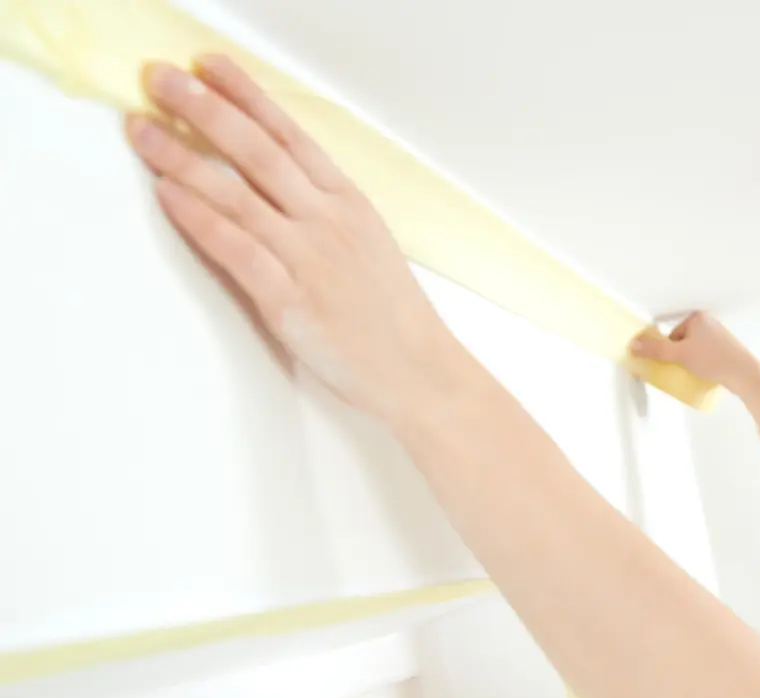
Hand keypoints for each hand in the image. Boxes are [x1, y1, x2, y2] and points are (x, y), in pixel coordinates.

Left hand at [126, 56, 462, 425]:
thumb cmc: (392, 315)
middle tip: (159, 81)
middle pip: (256, 151)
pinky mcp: (289, 300)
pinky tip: (169, 194)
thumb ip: (325, 214)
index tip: (208, 67)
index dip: (245, 95)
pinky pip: (236, 249)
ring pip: (236, 195)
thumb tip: (279, 192)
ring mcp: (308, 258)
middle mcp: (327, 220)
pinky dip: (199, 219)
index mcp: (348, 202)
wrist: (416, 369)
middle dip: (203, 109)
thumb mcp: (368, 245)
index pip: (289, 134)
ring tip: (144, 132)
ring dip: (182, 158)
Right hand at [630, 311, 756, 393]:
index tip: (674, 360)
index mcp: (697, 318)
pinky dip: (701, 363)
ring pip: (693, 349)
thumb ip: (655, 350)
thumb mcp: (678, 355)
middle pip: (681, 342)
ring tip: (696, 370)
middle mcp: (708, 323)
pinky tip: (704, 371)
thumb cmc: (714, 360)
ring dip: (689, 360)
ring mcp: (718, 335)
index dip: (669, 350)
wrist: (742, 373)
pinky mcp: (724, 348)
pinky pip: (704, 354)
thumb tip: (634, 345)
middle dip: (679, 355)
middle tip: (684, 366)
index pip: (671, 335)